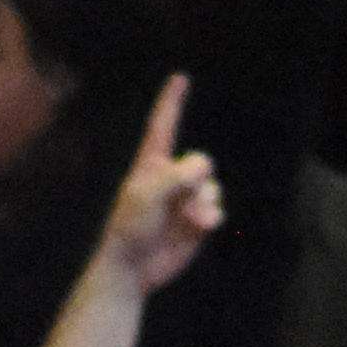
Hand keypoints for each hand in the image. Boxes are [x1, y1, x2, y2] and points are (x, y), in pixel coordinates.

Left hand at [96, 75, 222, 287]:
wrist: (133, 267)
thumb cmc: (130, 227)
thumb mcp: (147, 195)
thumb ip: (177, 175)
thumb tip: (204, 167)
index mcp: (151, 164)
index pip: (163, 125)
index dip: (172, 101)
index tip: (180, 78)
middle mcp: (171, 178)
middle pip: (201, 162)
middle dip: (197, 179)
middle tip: (180, 198)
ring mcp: (186, 200)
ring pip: (212, 188)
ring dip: (203, 203)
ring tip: (186, 220)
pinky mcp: (196, 222)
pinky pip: (216, 209)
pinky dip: (211, 218)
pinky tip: (198, 228)